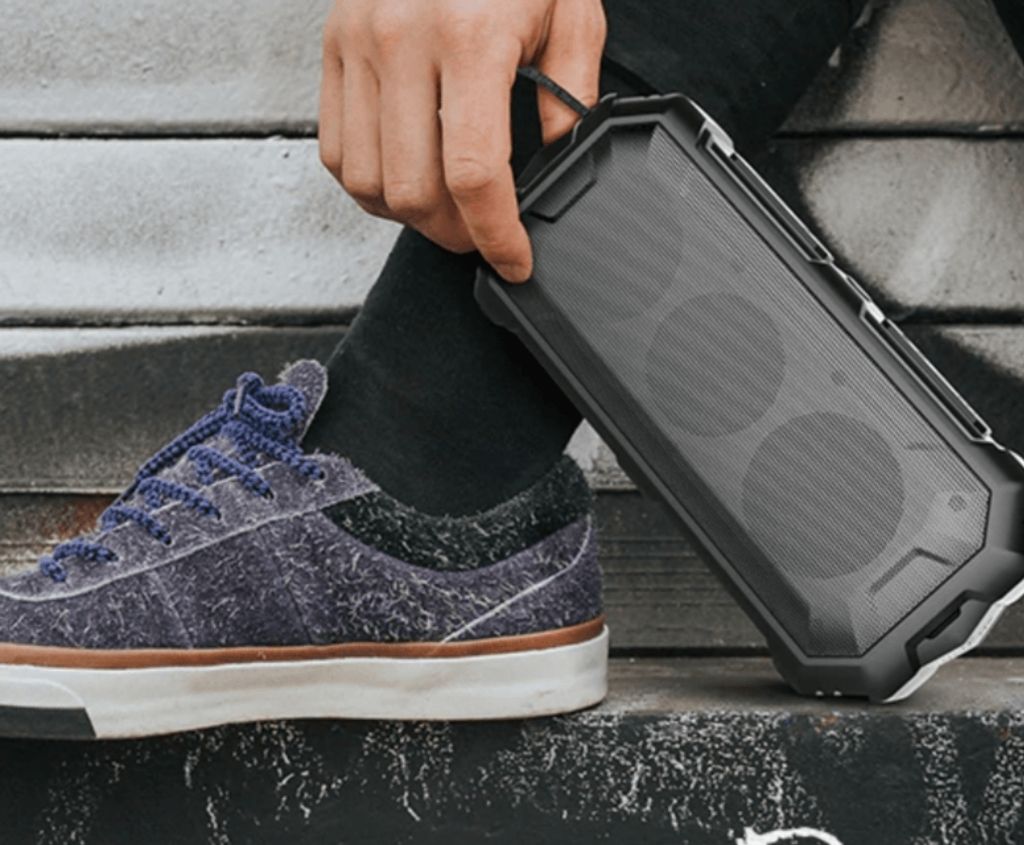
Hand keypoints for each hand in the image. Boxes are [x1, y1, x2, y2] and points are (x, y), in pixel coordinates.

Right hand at [318, 0, 606, 281]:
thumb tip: (559, 162)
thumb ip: (571, 92)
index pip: (475, 174)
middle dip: (456, 234)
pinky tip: (405, 175)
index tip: (513, 260)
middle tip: (483, 235)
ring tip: (445, 209)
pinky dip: (369, 184)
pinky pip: (336, 152)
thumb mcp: (570, 8)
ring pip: (367, 184)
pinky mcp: (333, 50)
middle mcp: (402, 43)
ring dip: (410, 216)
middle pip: (415, 192)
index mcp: (470, 37)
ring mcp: (358, 47)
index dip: (496, 235)